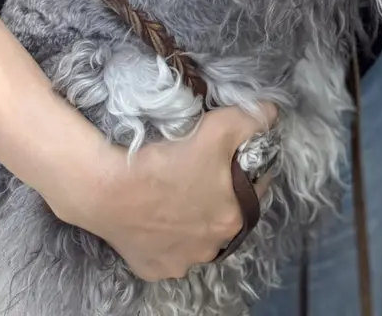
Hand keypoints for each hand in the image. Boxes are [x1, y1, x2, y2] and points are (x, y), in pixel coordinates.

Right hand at [54, 101, 277, 281]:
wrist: (108, 188)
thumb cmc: (168, 158)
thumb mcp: (220, 126)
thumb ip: (253, 119)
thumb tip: (273, 113)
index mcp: (232, 218)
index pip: (254, 190)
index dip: (247, 171)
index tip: (232, 158)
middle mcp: (210, 248)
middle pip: (225, 216)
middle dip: (220, 196)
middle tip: (202, 175)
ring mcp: (180, 262)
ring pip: (197, 237)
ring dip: (195, 220)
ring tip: (180, 194)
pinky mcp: (153, 268)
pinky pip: (168, 253)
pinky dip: (168, 238)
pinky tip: (160, 217)